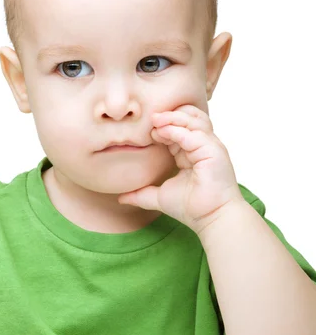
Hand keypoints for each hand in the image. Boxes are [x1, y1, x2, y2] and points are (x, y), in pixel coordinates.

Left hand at [118, 104, 244, 234]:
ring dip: (173, 118)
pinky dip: (177, 130)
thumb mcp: (159, 196)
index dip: (163, 125)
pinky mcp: (214, 151)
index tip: (146, 130)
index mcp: (192, 152)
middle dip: (169, 115)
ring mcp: (210, 147)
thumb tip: (120, 198)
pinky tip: (161, 132)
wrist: (210, 219)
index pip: (179, 128)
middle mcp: (204, 146)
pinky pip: (194, 134)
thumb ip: (141, 194)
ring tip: (155, 120)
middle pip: (189, 118)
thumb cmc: (191, 208)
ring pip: (194, 120)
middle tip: (150, 118)